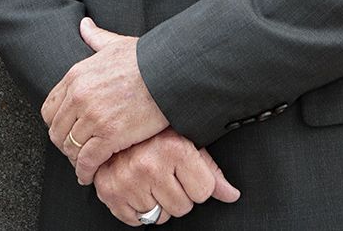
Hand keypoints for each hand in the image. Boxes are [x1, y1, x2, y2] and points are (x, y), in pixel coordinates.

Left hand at [41, 18, 167, 183]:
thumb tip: (84, 25)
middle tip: (75, 150)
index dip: (56, 123)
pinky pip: (88, 161)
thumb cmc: (146, 58)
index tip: (66, 130)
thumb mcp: (115, 43)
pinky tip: (90, 174)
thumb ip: (95, 37)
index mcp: (77, 75)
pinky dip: (86, 171)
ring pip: (71, 148)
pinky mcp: (108, 135)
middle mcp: (79, 96)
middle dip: (65, 143)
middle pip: (57, 131)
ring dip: (76, 159)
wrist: (169, 72)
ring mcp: (92, 116)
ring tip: (84, 164)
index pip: (49, 109)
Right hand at [93, 128, 240, 225]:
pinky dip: (138, 209)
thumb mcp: (188, 142)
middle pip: (183, 207)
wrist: (115, 122)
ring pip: (160, 217)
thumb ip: (211, 170)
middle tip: (166, 173)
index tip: (186, 170)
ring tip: (150, 177)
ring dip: (157, 202)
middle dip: (178, 194)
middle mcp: (150, 165)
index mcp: (174, 148)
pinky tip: (137, 186)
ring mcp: (128, 181)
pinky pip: (136, 221)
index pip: (204, 192)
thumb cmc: (154, 131)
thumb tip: (232, 194)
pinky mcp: (110, 193)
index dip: (197, 183)